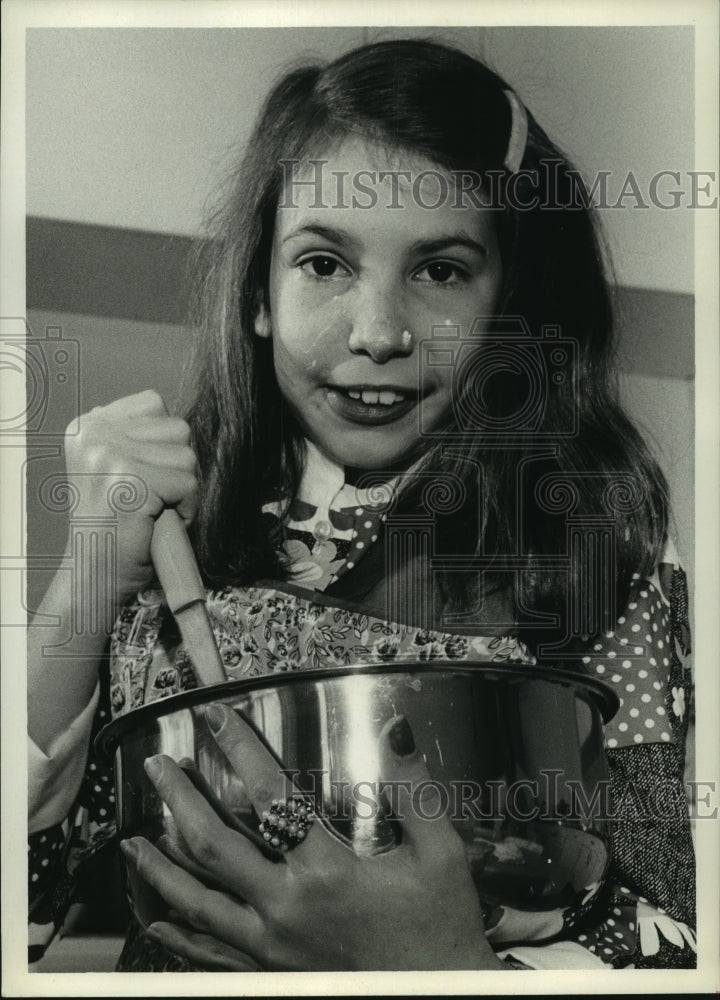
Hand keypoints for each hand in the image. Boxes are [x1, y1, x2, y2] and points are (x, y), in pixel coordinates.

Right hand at [64, 390, 197, 606]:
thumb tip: (178, 423)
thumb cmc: (113, 526)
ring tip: (152, 511)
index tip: (141, 476)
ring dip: (182, 490)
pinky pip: (190, 484)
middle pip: (177, 427)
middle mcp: (93, 434)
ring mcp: (109, 456)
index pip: (154, 403)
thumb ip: (137, 437)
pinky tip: (157, 523)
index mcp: (87, 425)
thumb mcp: (113, 467)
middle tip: (150, 499)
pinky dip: (186, 510)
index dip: (163, 444)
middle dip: (176, 467)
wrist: (93, 575)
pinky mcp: (131, 482)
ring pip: (187, 457)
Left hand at [121, 708, 506, 970]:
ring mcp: (272, 947)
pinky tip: (157, 919)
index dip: (240, 749)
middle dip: (178, 800)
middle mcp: (287, 907)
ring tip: (132, 843)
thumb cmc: (441, 928)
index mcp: (326, 871)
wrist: (444, 997)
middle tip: (157, 768)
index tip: (216, 718)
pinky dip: (179, 934)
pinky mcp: (272, 973)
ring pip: (198, 903)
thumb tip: (396, 732)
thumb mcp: (442, 855)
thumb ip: (415, 791)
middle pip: (214, 846)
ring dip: (160, 868)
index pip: (271, 794)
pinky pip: (211, 954)